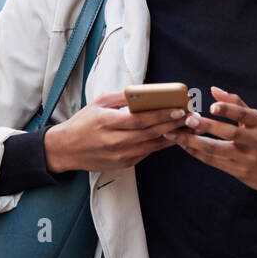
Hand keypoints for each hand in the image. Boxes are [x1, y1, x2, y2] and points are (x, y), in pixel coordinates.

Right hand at [44, 91, 187, 172]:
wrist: (65, 149)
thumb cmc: (83, 123)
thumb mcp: (99, 103)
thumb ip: (123, 98)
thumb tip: (147, 93)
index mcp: (107, 123)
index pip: (141, 119)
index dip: (162, 115)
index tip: (180, 109)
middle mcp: (114, 141)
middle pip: (151, 133)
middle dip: (174, 124)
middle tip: (191, 117)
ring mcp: (120, 155)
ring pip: (153, 145)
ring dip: (173, 136)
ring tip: (187, 127)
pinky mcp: (124, 164)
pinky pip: (147, 152)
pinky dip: (161, 144)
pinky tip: (172, 136)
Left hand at [161, 85, 256, 192]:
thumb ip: (236, 104)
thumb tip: (214, 90)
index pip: (244, 114)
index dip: (228, 109)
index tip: (212, 106)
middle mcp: (255, 140)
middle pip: (230, 133)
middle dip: (207, 126)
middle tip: (188, 120)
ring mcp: (247, 157)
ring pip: (217, 150)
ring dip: (194, 143)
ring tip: (175, 135)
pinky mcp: (239, 171)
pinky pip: (214, 161)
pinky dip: (197, 153)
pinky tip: (185, 146)